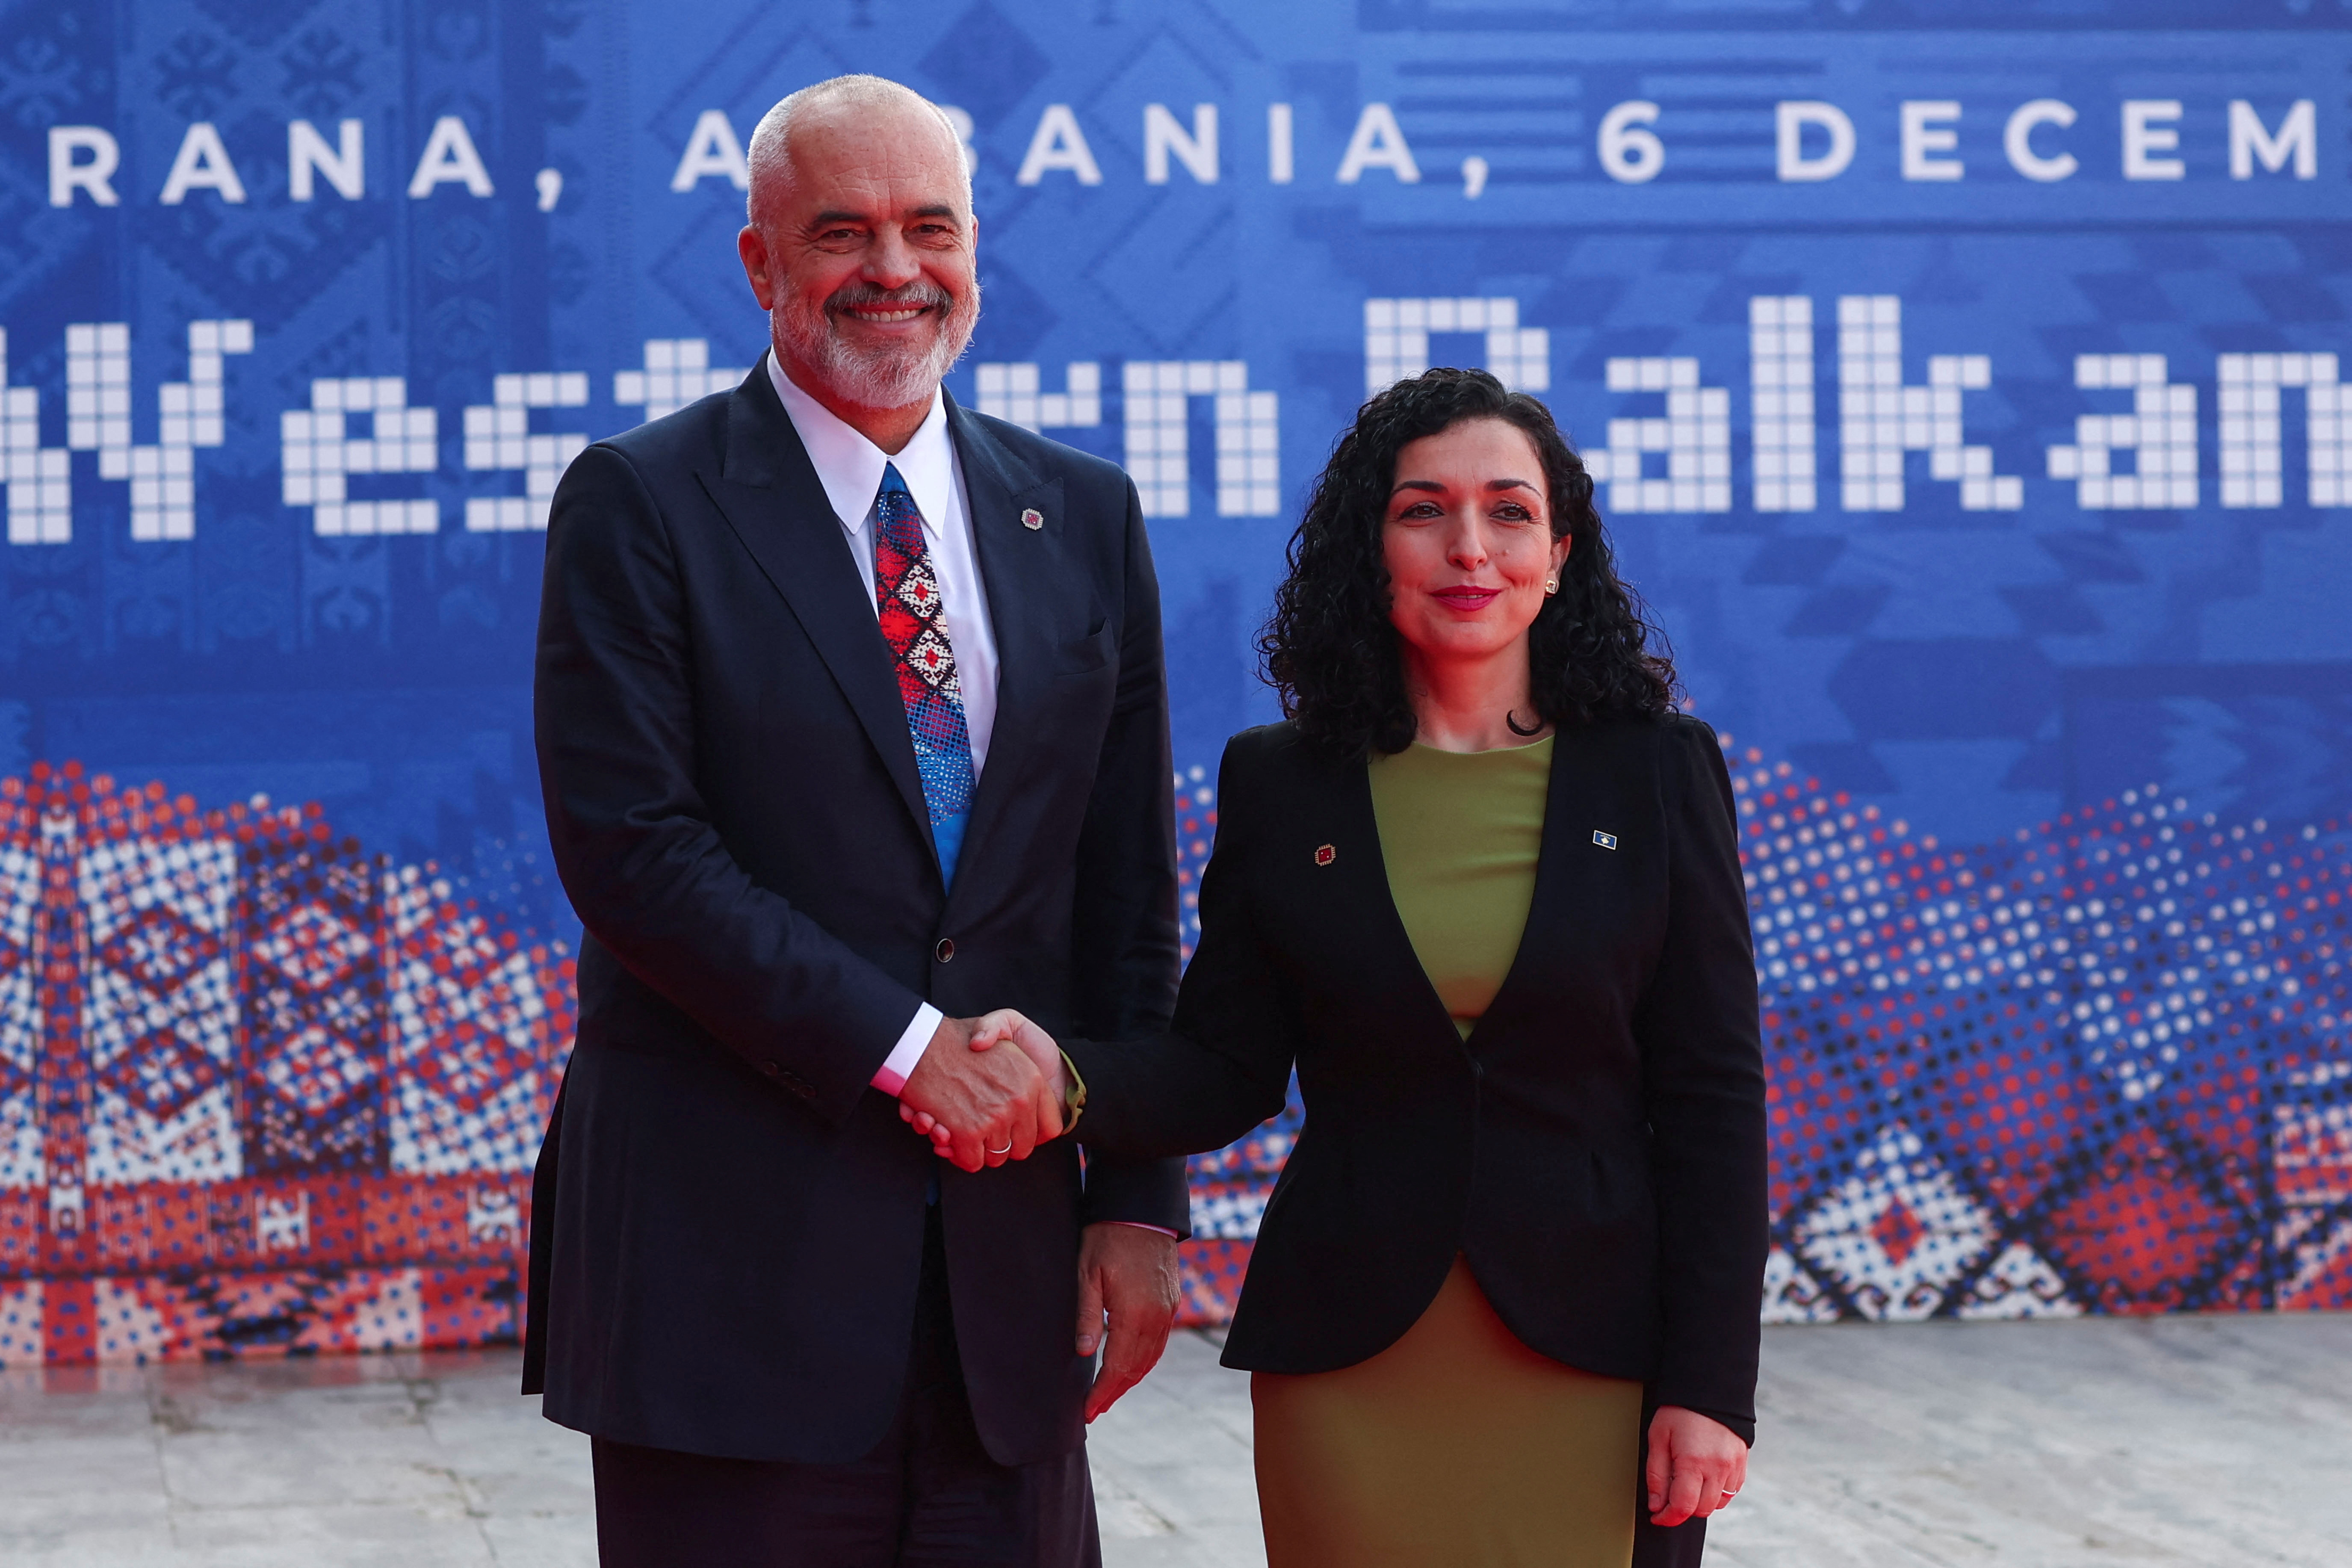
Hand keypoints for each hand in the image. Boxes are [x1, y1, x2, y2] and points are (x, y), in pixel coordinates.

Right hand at [896, 1013, 1060, 1172]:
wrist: (921, 1041)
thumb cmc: (959, 1037)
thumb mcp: (1004, 1027)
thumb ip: (1023, 1061)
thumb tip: (1026, 1098)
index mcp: (1033, 1079)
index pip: (1051, 1126)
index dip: (1033, 1132)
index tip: (1017, 1129)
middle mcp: (1020, 1100)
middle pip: (1022, 1147)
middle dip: (1003, 1144)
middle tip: (985, 1132)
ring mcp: (994, 1118)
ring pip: (996, 1157)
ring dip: (979, 1150)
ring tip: (964, 1132)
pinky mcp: (968, 1132)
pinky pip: (972, 1161)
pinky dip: (960, 1156)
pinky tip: (950, 1137)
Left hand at [1075, 1222, 1179, 1422]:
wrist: (1142, 1210)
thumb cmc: (1107, 1237)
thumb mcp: (1087, 1273)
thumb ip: (1088, 1315)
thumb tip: (1083, 1353)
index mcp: (1135, 1313)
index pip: (1118, 1366)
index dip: (1103, 1392)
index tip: (1088, 1411)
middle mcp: (1157, 1317)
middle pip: (1136, 1368)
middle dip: (1115, 1392)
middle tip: (1095, 1409)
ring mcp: (1168, 1310)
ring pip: (1151, 1358)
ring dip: (1130, 1379)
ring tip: (1110, 1394)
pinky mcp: (1172, 1302)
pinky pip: (1160, 1343)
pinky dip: (1145, 1361)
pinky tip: (1131, 1367)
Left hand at [1644, 1405, 1747, 1526]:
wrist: (1710, 1388)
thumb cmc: (1679, 1411)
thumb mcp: (1658, 1437)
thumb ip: (1656, 1474)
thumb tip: (1656, 1505)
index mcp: (1693, 1462)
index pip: (1683, 1507)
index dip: (1667, 1518)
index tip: (1657, 1517)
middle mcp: (1717, 1468)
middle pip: (1701, 1509)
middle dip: (1682, 1510)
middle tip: (1668, 1499)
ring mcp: (1733, 1466)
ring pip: (1717, 1503)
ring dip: (1700, 1502)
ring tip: (1686, 1485)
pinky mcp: (1742, 1463)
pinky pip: (1731, 1491)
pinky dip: (1716, 1493)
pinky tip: (1704, 1479)